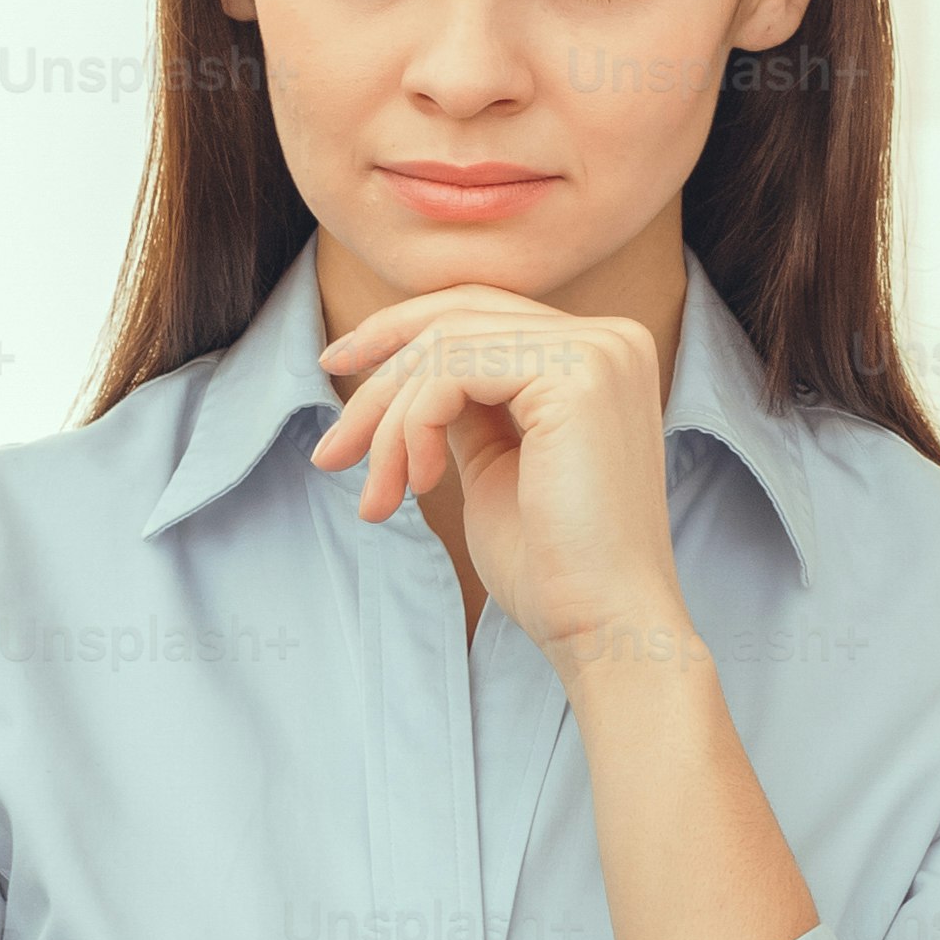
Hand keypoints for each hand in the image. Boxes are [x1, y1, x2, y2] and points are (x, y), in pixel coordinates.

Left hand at [313, 286, 682, 660]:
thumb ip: (466, 408)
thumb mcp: (495, 465)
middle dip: (378, 381)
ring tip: (381, 495)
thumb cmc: (552, 568)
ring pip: (445, 346)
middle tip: (330, 452)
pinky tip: (420, 485)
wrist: (604, 628)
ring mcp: (598, 351)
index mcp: (597, 356)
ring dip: (390, 423)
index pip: (479, 312)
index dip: (398, 333)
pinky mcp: (578, 375)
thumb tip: (405, 374)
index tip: (335, 371)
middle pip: (456, 318)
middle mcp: (609, 339)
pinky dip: (415, 426)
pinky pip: (453, 371)